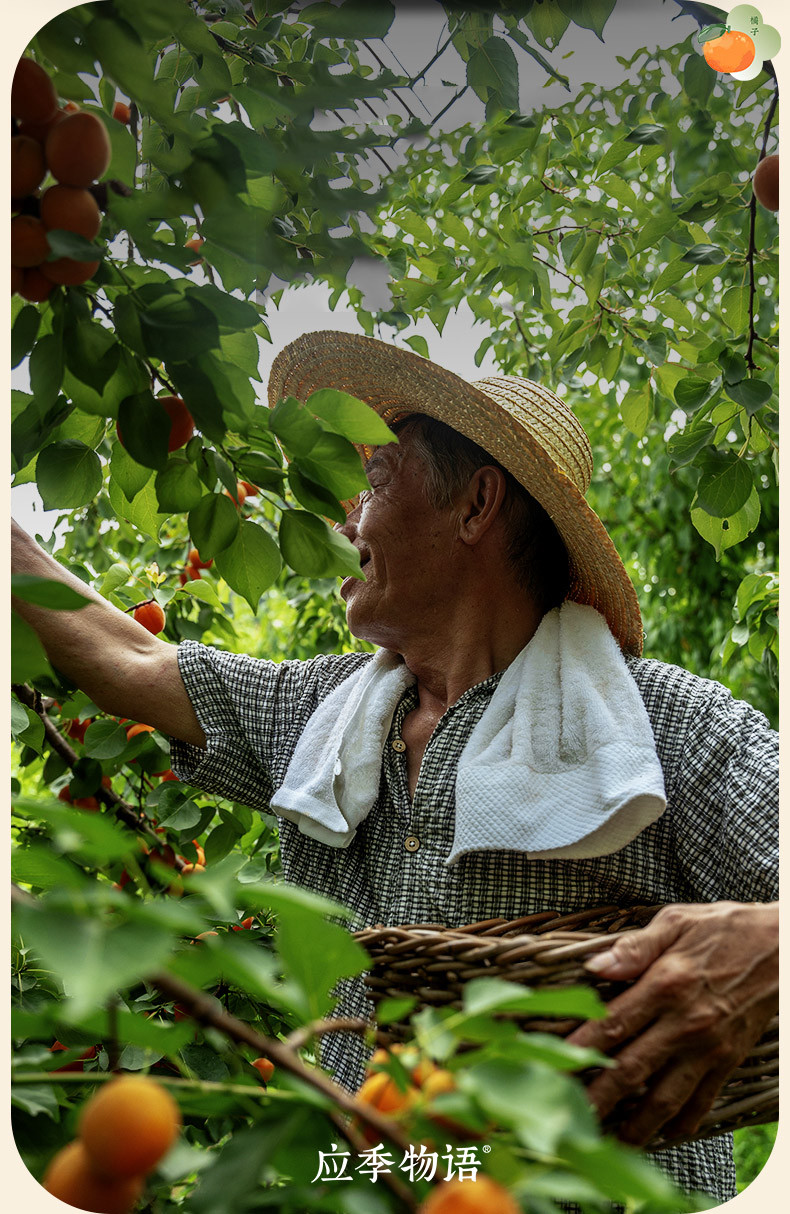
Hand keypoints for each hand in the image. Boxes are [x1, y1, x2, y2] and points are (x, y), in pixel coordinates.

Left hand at [565, 900, 777, 1145]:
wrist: (782, 946)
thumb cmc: (725, 928)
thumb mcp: (676, 922)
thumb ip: (634, 947)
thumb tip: (595, 966)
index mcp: (666, 984)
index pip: (613, 1024)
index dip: (581, 1048)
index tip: (555, 1066)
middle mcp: (685, 1022)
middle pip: (632, 1069)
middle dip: (598, 1098)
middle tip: (570, 1118)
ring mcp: (709, 1047)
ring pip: (666, 1097)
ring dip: (636, 1125)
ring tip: (610, 1142)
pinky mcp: (729, 1059)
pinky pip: (702, 1100)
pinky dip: (683, 1123)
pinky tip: (663, 1135)